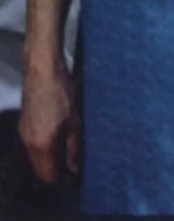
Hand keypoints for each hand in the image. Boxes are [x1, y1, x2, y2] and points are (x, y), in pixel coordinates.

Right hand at [19, 57, 79, 183]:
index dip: (59, 178)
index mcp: (41, 145)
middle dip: (54, 168)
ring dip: (48, 156)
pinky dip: (43, 146)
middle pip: (39, 167)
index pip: (46, 174)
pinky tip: (57, 135)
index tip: (72, 175)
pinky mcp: (23, 124)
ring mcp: (23, 133)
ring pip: (35, 155)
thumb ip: (73, 146)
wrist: (42, 71)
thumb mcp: (74, 120)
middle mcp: (28, 143)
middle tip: (72, 162)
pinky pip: (32, 144)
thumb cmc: (62, 94)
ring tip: (67, 148)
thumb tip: (74, 168)